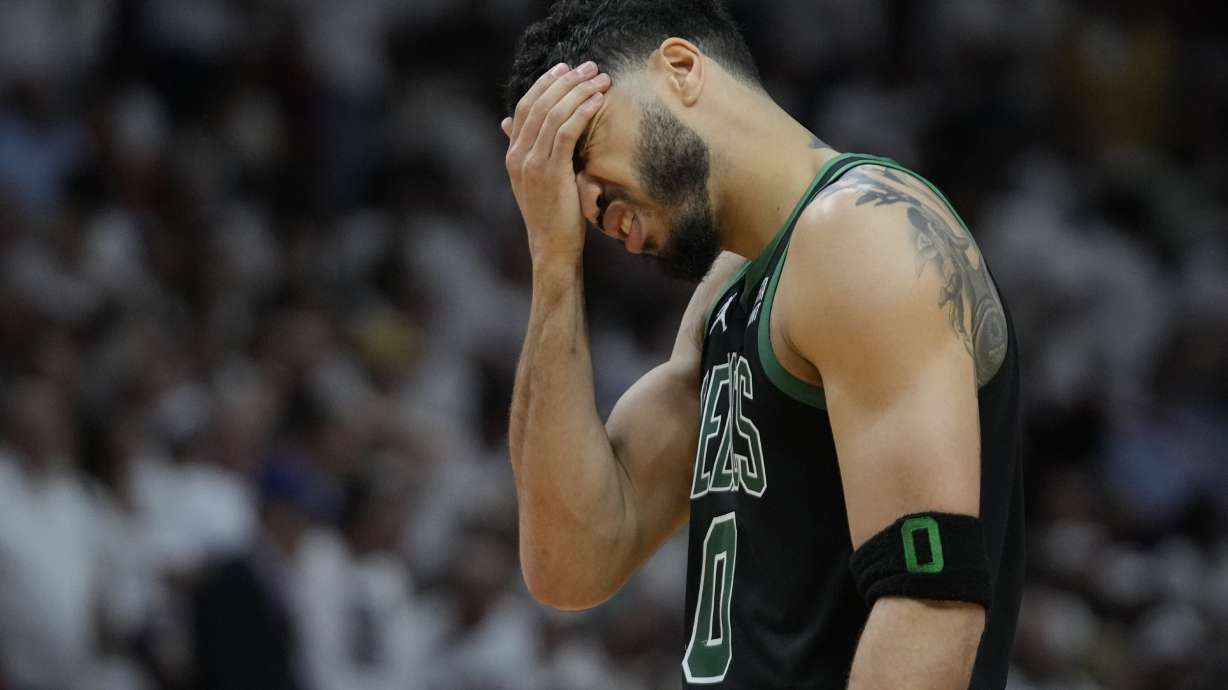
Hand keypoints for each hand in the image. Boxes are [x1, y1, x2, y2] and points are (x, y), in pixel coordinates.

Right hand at [502, 61, 611, 264]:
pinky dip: (582, 112)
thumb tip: (510, 125)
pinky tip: (598, 101)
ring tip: (600, 79)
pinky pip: (566, 133)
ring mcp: (532, 164)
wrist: (552, 246)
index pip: (525, 108)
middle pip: (539, 105)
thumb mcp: (536, 180)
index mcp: (513, 155)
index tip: (565, 69)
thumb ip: (529, 152)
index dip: (544, 84)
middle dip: (566, 81)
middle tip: (588, 67)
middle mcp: (518, 156)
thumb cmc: (551, 214)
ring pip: (553, 115)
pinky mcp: (551, 172)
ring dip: (579, 92)